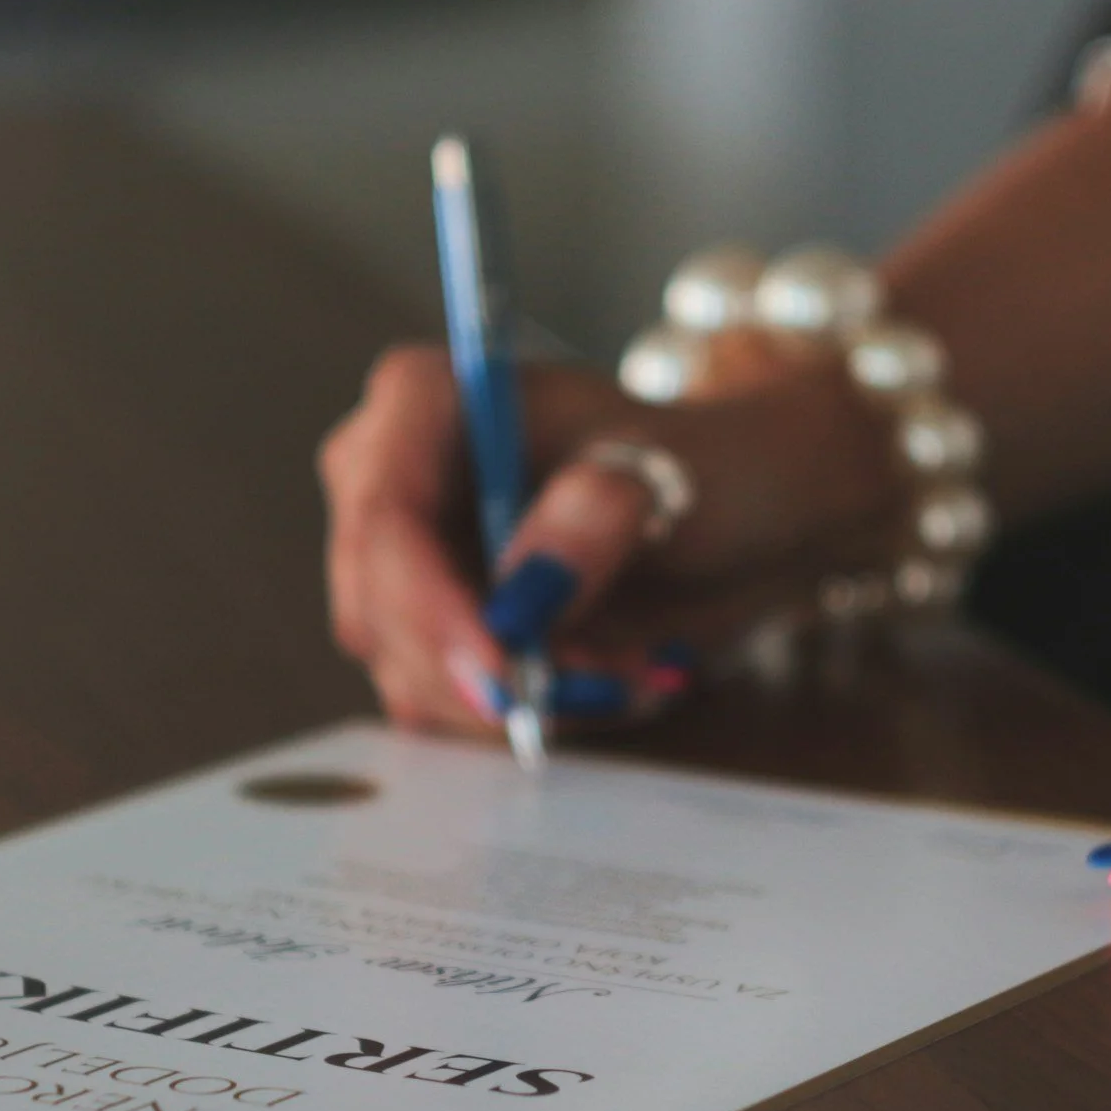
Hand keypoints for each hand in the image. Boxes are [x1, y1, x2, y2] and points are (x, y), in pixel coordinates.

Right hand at [318, 340, 897, 734]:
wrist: (731, 516)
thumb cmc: (700, 467)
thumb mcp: (675, 472)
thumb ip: (602, 513)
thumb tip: (534, 583)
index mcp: (428, 400)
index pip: (385, 515)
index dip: (428, 604)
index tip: (504, 667)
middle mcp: (387, 477)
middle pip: (380, 607)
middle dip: (489, 665)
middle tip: (606, 678)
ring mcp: (397, 562)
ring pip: (411, 671)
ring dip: (523, 693)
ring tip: (627, 666)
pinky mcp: (423, 632)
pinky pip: (443, 703)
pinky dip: (526, 709)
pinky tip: (600, 676)